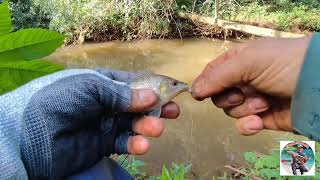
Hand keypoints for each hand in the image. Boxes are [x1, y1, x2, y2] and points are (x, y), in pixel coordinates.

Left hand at [0, 69, 178, 178]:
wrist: (29, 136)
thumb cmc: (58, 101)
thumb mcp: (90, 87)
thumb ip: (121, 93)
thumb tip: (152, 96)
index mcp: (104, 83)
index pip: (135, 82)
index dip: (155, 86)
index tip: (174, 90)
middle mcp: (107, 102)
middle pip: (139, 104)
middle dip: (157, 107)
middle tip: (173, 112)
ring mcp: (105, 123)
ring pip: (134, 124)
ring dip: (148, 126)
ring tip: (156, 128)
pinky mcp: (102, 144)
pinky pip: (124, 142)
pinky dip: (135, 143)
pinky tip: (142, 144)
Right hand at [192, 36, 310, 134]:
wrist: (318, 86)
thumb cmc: (283, 64)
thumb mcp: (248, 61)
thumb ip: (217, 76)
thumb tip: (193, 91)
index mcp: (238, 62)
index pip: (212, 74)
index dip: (205, 84)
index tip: (200, 94)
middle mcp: (243, 81)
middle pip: (218, 95)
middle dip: (229, 97)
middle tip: (243, 93)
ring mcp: (252, 100)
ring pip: (230, 111)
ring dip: (245, 109)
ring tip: (264, 102)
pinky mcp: (261, 118)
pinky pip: (243, 125)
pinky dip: (247, 125)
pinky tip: (257, 121)